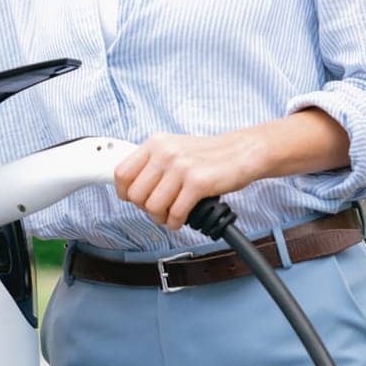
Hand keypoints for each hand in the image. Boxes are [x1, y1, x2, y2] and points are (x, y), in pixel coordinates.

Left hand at [113, 131, 268, 232]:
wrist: (244, 151)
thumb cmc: (210, 155)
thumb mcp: (175, 148)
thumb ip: (152, 164)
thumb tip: (130, 188)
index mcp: (156, 143)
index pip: (121, 173)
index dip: (125, 193)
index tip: (135, 199)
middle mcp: (166, 152)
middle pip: (135, 195)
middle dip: (146, 208)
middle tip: (160, 207)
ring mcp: (182, 167)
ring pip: (153, 207)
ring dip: (162, 217)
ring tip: (172, 213)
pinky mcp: (198, 183)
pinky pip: (175, 213)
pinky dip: (176, 222)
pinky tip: (183, 217)